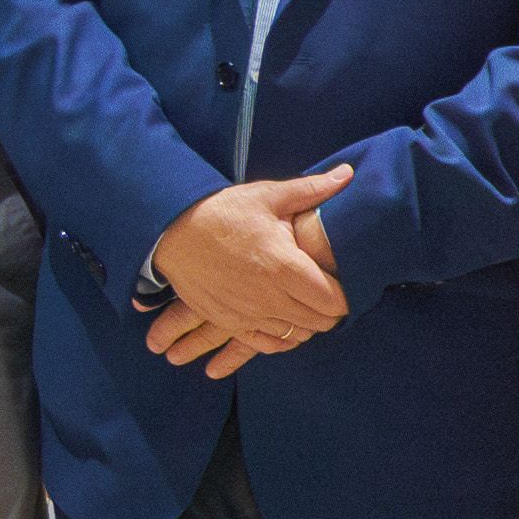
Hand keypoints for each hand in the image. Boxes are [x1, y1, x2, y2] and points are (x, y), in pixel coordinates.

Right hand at [143, 165, 353, 372]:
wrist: (171, 232)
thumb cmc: (222, 211)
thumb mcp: (267, 196)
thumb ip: (312, 190)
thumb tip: (347, 174)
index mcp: (284, 266)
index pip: (334, 300)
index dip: (345, 295)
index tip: (343, 283)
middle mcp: (268, 297)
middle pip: (319, 321)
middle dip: (329, 310)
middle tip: (327, 293)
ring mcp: (247, 313)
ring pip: (295, 334)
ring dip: (306, 323)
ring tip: (305, 303)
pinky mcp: (229, 321)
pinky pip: (267, 343)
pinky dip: (281, 337)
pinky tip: (283, 321)